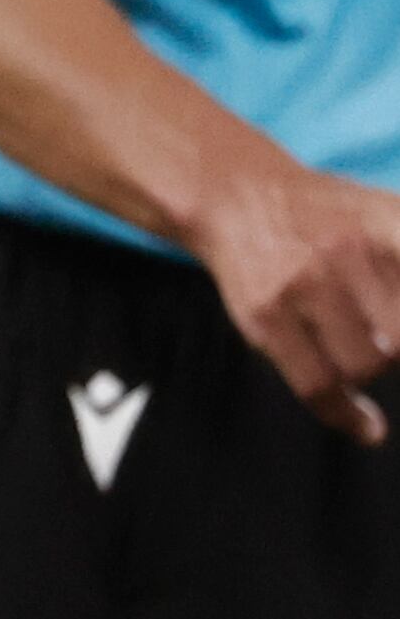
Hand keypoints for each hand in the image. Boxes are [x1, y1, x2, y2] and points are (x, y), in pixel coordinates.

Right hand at [185, 154, 399, 440]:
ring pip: (365, 366)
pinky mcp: (265, 313)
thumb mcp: (388, 214)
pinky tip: (366, 425)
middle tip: (386, 343)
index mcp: (389, 223)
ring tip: (360, 353)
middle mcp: (349, 250)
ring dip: (370, 369)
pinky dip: (347, 414)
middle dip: (397, 350)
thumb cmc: (327, 216)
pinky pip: (317, 384)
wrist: (236, 193)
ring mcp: (303, 283)